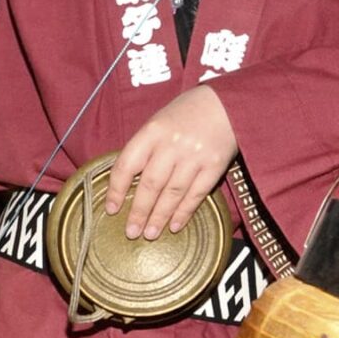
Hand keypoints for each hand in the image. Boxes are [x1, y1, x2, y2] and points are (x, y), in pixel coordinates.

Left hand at [104, 86, 236, 237]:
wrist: (226, 103)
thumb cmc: (186, 113)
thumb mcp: (159, 122)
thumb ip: (144, 148)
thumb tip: (127, 182)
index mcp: (152, 131)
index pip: (127, 164)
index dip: (116, 189)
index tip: (111, 209)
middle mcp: (172, 144)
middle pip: (150, 184)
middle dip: (139, 212)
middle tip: (131, 232)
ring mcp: (194, 156)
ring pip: (172, 193)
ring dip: (159, 217)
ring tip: (149, 234)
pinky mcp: (214, 165)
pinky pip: (196, 194)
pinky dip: (184, 212)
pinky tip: (174, 226)